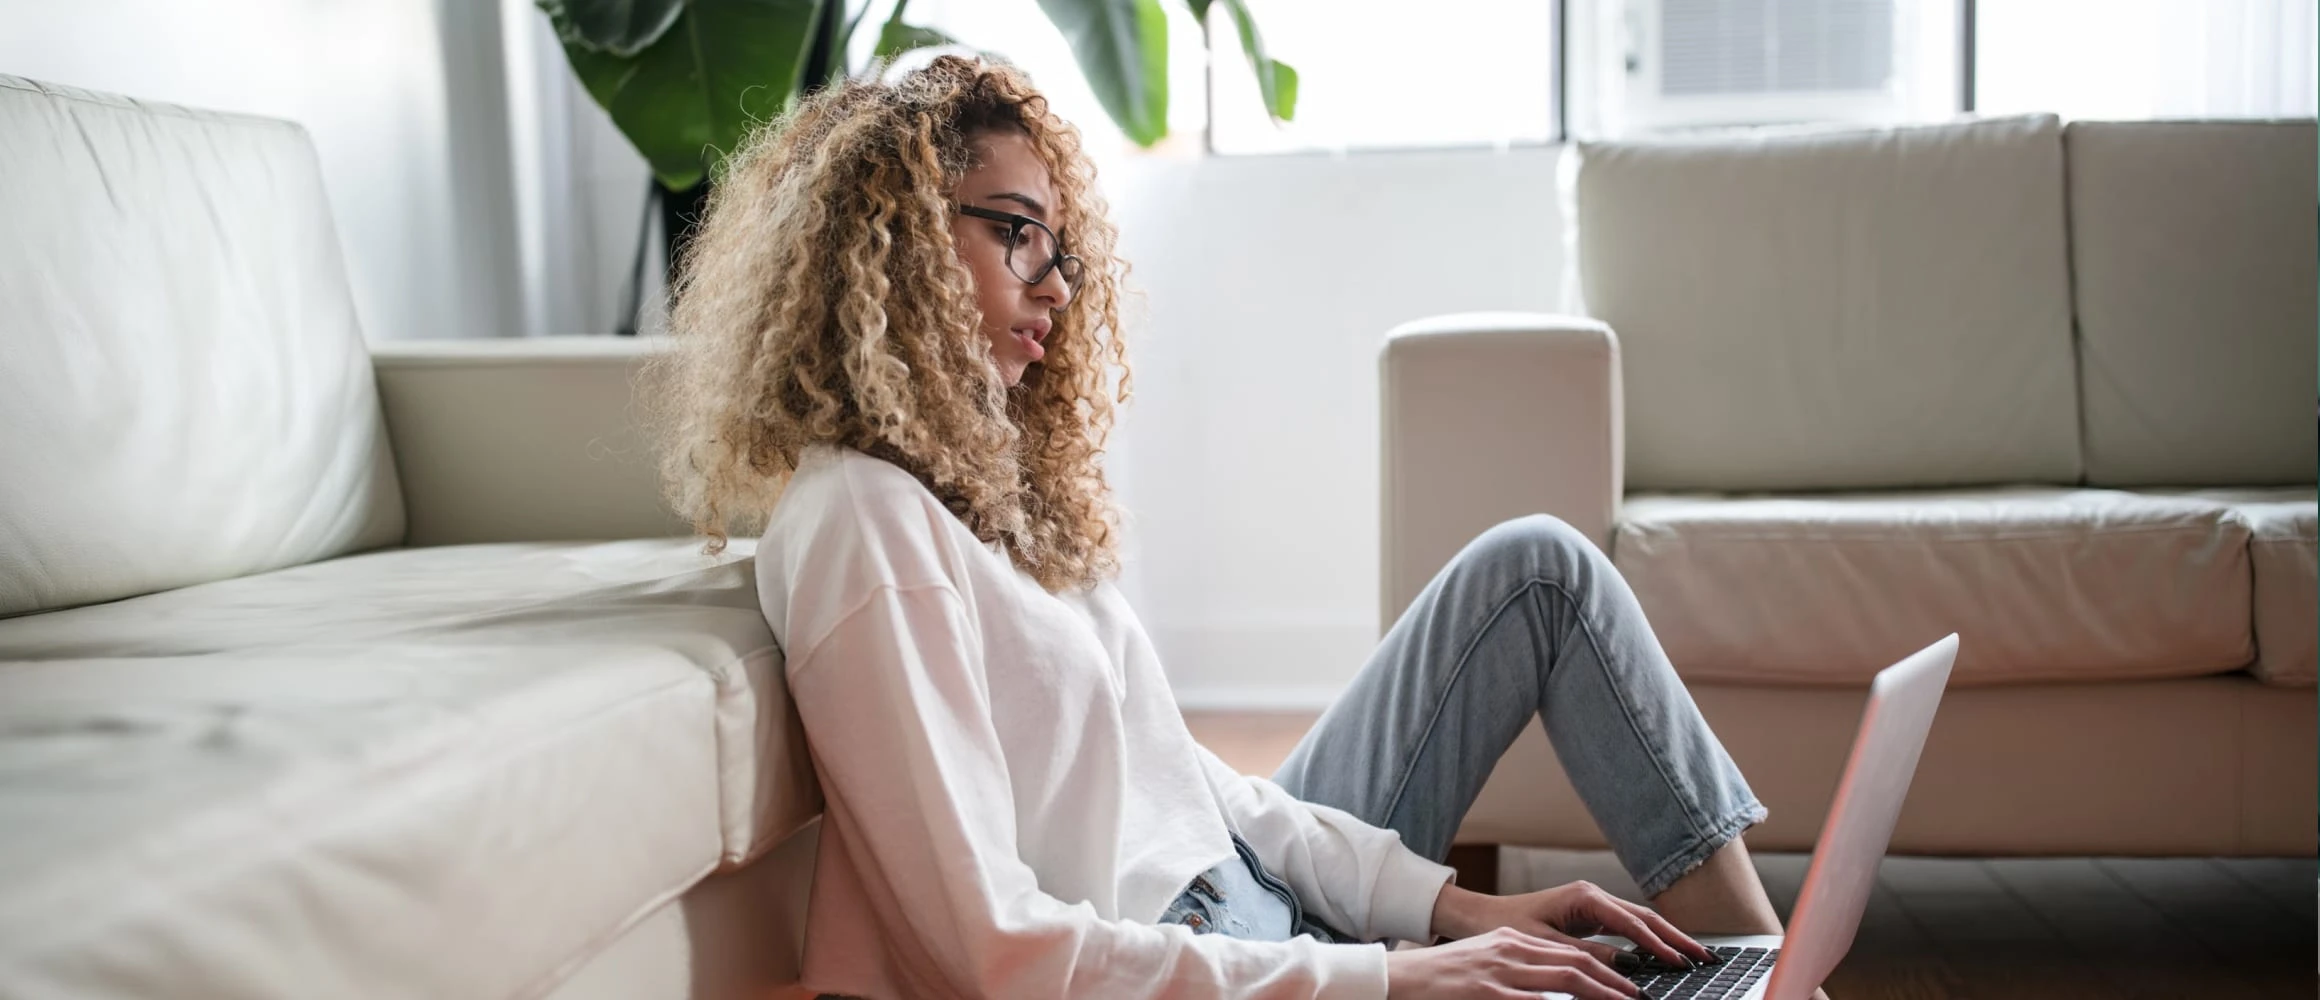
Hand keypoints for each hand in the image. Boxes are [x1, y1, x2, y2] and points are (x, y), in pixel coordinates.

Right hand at [1385, 926, 1639, 999]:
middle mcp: (1509, 951)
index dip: (1603, 968)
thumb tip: (1552, 989)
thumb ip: (1516, 971)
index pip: (1568, 952)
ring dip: (1600, 993)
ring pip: (1565, 979)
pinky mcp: (1488, 992)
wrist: (1397, 979)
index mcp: (1510, 942)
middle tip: (1637, 996)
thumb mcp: (1482, 964)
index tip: (1626, 984)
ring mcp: (1500, 973)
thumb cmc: (1440, 979)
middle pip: (1574, 962)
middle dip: (1612, 981)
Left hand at [1430, 880, 1715, 972]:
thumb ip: (1587, 956)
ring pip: (1639, 921)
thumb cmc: (1507, 927)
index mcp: (1584, 897)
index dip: (1658, 944)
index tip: (1680, 962)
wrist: (1482, 916)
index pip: (1632, 923)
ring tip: (1693, 956)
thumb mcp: (1547, 946)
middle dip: (1676, 937)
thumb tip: (1626, 968)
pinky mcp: (1590, 915)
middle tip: (1704, 957)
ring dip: (1666, 938)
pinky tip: (1663, 954)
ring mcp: (1593, 903)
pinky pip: (1627, 928)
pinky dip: (1647, 940)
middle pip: (1645, 917)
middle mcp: (1593, 896)